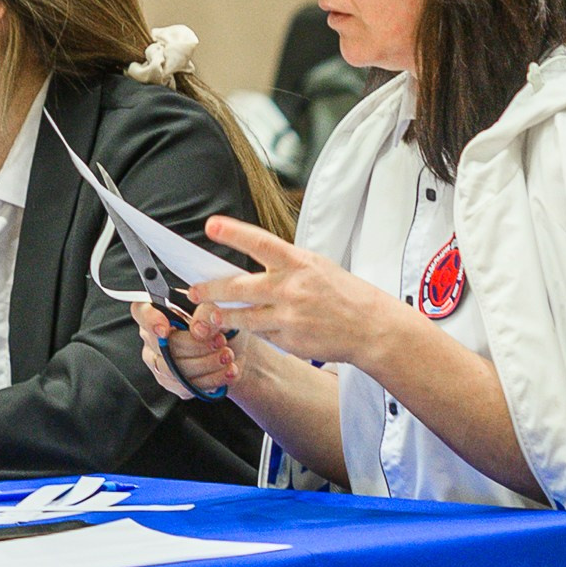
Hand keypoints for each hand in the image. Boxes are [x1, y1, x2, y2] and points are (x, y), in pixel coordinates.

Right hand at [133, 301, 239, 399]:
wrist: (236, 349)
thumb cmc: (221, 325)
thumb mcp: (220, 311)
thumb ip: (208, 312)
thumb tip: (198, 327)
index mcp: (159, 310)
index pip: (141, 311)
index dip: (150, 320)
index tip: (165, 329)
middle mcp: (154, 337)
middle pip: (161, 345)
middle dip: (195, 345)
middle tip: (219, 341)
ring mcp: (159, 361)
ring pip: (172, 369)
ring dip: (205, 363)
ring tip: (227, 355)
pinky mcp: (171, 382)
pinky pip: (184, 385)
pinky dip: (210, 379)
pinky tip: (226, 370)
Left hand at [197, 217, 401, 369]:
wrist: (373, 328)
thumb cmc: (344, 294)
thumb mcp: (317, 267)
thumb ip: (285, 265)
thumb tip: (250, 262)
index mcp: (299, 263)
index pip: (260, 243)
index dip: (233, 233)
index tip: (211, 226)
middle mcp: (292, 289)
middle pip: (239, 287)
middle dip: (210, 289)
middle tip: (192, 289)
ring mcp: (289, 317)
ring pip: (243, 317)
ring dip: (222, 316)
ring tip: (209, 314)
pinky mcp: (289, 341)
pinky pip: (262, 334)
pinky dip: (255, 330)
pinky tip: (254, 327)